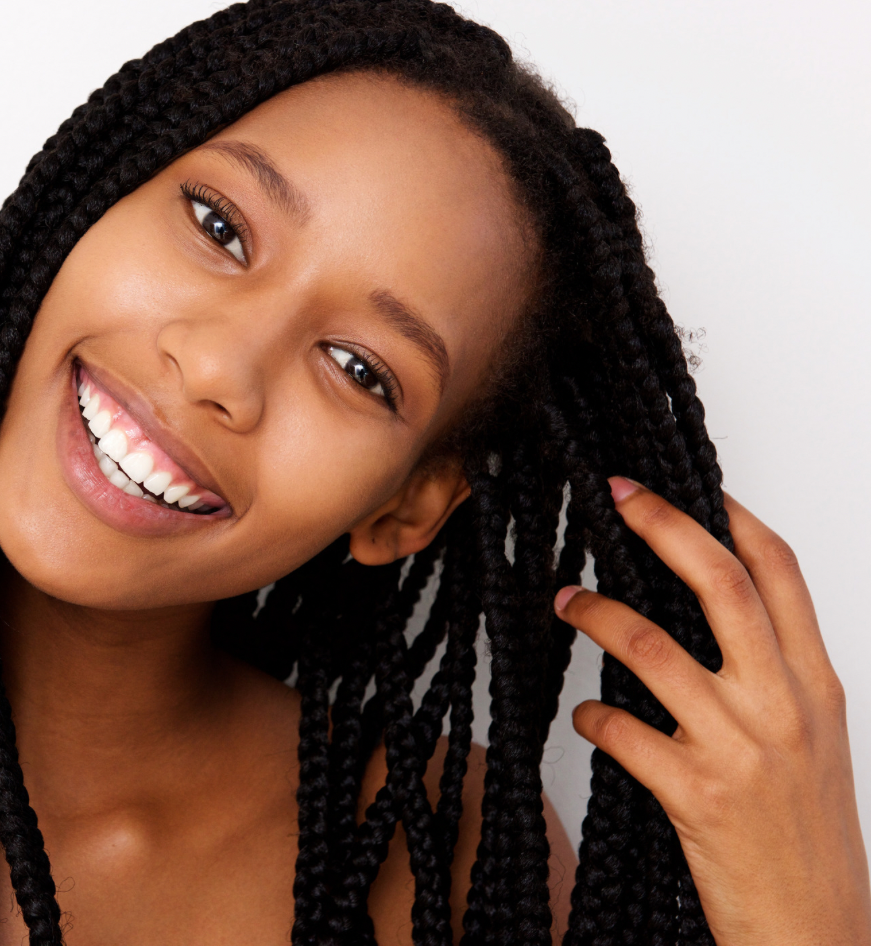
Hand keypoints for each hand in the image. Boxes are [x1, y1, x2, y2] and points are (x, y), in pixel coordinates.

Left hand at [554, 478, 868, 945]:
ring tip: (564, 601)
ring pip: (650, 647)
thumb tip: (711, 605)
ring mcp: (740, 750)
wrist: (819, 938)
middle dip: (662, 526)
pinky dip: (592, 715)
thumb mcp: (812, 738)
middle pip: (720, 584)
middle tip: (613, 496)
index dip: (731, 515)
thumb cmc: (808, 833)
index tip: (687, 483)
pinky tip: (585, 716)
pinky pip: (622, 731)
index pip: (779, 571)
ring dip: (595, 614)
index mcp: (815, 683)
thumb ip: (772, 671)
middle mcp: (783, 705)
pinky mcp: (696, 796)